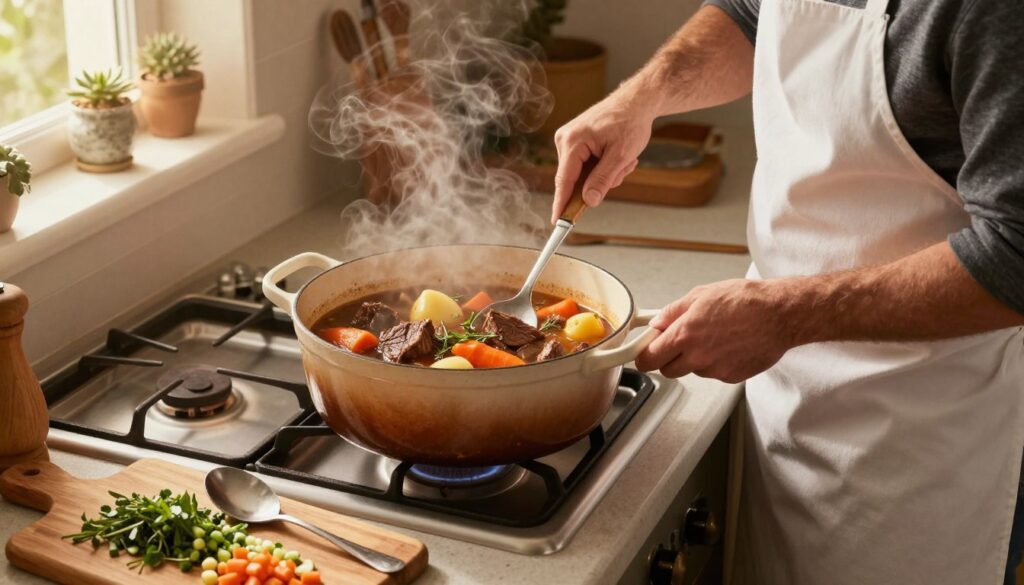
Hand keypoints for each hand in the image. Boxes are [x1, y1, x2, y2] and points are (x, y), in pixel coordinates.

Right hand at [550, 90, 657, 222]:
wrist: (636, 101)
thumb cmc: (630, 122)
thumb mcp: (621, 155)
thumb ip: (603, 179)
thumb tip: (588, 201)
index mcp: (573, 141)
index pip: (564, 181)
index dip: (561, 204)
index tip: (558, 222)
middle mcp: (565, 140)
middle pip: (575, 180)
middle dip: (600, 181)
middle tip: (622, 168)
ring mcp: (568, 140)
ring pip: (582, 175)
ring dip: (605, 173)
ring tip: (622, 158)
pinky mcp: (574, 142)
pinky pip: (585, 166)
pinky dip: (602, 166)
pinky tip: (616, 155)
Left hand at [634, 279, 799, 382]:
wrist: (779, 314)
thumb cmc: (745, 301)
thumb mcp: (701, 295)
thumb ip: (673, 312)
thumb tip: (657, 323)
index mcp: (685, 334)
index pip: (649, 358)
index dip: (644, 356)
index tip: (643, 354)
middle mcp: (698, 356)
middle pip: (668, 370)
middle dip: (668, 358)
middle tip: (679, 342)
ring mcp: (715, 370)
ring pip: (693, 371)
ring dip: (695, 359)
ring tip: (714, 337)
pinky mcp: (731, 377)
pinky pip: (714, 373)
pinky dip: (716, 362)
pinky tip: (729, 345)